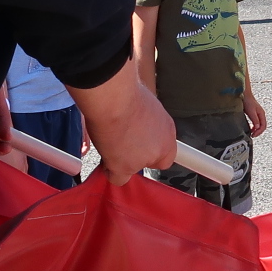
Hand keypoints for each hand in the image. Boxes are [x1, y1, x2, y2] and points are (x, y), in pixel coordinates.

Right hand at [70, 62, 177, 184]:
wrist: (113, 98)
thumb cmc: (124, 92)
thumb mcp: (144, 103)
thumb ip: (146, 120)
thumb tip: (138, 120)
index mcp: (167, 130)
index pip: (166, 152)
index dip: (151, 150)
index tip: (141, 145)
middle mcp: (158, 148)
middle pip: (148, 162)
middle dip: (135, 155)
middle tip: (122, 140)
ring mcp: (141, 160)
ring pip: (130, 170)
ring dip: (120, 160)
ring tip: (109, 140)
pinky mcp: (124, 167)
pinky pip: (117, 178)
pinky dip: (109, 170)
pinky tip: (104, 157)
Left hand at [244, 92, 268, 136]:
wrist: (244, 95)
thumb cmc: (248, 101)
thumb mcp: (251, 112)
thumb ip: (255, 120)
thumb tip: (257, 127)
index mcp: (262, 114)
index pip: (263, 126)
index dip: (259, 132)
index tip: (254, 135)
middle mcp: (260, 115)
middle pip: (262, 126)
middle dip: (258, 132)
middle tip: (252, 135)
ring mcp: (257, 114)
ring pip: (258, 125)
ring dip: (255, 129)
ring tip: (251, 132)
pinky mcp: (253, 114)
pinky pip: (255, 122)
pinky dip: (253, 126)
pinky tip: (249, 127)